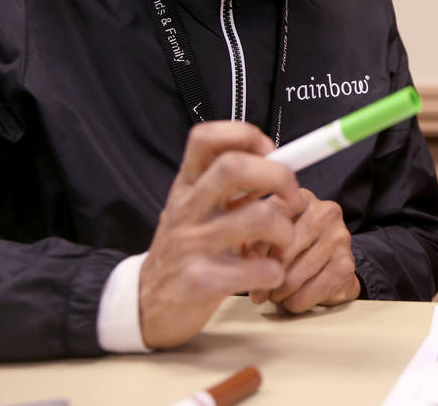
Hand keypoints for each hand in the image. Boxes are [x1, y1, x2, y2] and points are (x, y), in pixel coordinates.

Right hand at [139, 121, 304, 348]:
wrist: (147, 303)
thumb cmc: (186, 249)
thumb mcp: (197, 208)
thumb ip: (229, 185)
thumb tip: (278, 161)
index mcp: (186, 185)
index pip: (205, 138)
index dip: (243, 135)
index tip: (268, 151)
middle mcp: (187, 209)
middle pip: (234, 167)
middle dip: (278, 176)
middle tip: (291, 197)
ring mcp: (191, 245)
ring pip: (258, 218)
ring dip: (285, 231)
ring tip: (282, 243)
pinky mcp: (200, 281)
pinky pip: (257, 269)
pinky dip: (275, 271)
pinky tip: (268, 274)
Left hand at [248, 188, 360, 312]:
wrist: (335, 269)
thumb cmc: (294, 251)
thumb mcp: (271, 236)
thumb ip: (252, 238)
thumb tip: (239, 256)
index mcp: (301, 198)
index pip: (272, 218)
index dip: (255, 246)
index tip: (247, 265)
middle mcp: (324, 212)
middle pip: (284, 248)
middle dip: (267, 274)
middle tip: (257, 292)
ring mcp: (339, 236)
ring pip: (295, 273)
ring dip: (280, 293)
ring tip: (274, 297)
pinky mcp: (347, 263)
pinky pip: (312, 290)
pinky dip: (296, 302)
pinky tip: (292, 302)